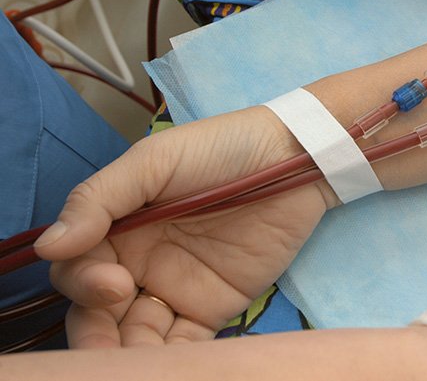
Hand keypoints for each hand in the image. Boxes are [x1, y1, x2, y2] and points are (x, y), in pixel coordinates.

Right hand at [33, 107, 332, 347]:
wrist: (296, 159)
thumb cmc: (222, 149)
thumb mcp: (156, 160)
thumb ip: (101, 199)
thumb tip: (48, 245)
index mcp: (120, 226)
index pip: (78, 266)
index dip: (83, 282)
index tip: (113, 282)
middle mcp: (140, 262)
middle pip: (97, 311)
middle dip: (94, 332)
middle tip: (110, 337)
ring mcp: (176, 288)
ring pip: (133, 336)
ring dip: (125, 354)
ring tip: (133, 364)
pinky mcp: (213, 308)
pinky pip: (182, 344)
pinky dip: (170, 361)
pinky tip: (170, 366)